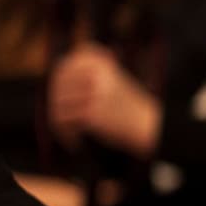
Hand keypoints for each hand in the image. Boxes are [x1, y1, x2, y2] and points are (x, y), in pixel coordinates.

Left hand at [49, 43, 160, 157]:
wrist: (151, 128)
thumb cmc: (130, 109)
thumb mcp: (112, 84)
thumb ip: (86, 78)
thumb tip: (54, 81)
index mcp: (103, 65)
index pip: (68, 63)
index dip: (62, 78)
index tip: (65, 94)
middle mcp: (98, 76)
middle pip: (59, 84)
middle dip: (58, 102)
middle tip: (65, 117)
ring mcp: (95, 94)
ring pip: (58, 103)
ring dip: (61, 120)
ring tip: (71, 131)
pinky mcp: (92, 113)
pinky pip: (64, 121)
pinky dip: (66, 133)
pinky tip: (75, 141)